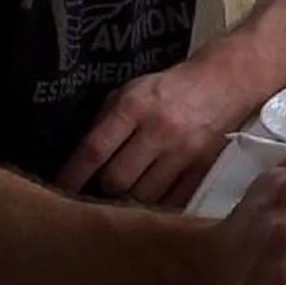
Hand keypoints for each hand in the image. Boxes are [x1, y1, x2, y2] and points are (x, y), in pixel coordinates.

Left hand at [57, 61, 250, 208]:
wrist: (226, 82)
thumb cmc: (171, 88)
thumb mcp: (132, 90)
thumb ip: (106, 120)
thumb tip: (81, 159)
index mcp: (135, 107)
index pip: (94, 150)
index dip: (73, 175)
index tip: (59, 191)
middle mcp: (159, 130)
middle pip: (118, 180)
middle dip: (106, 187)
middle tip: (104, 186)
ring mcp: (184, 152)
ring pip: (145, 195)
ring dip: (133, 197)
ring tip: (131, 190)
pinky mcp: (204, 168)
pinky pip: (174, 199)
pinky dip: (160, 202)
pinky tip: (155, 195)